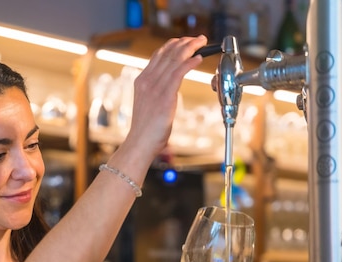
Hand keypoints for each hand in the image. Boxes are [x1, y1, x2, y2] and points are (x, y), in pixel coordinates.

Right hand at [124, 35, 206, 157]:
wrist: (140, 142)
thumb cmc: (145, 129)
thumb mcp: (148, 105)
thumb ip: (156, 92)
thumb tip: (169, 87)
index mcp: (141, 81)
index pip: (158, 55)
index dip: (173, 45)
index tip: (185, 41)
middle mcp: (147, 81)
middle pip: (167, 53)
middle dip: (185, 42)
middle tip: (198, 39)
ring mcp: (155, 87)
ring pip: (174, 59)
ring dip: (190, 48)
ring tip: (202, 43)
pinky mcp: (164, 95)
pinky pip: (178, 72)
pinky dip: (190, 62)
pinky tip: (198, 58)